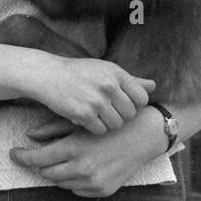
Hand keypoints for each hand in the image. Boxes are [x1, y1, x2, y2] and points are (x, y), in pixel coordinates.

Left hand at [10, 111, 164, 196]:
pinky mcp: (103, 191)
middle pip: (46, 173)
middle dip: (39, 164)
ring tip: (59, 157)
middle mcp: (82, 168)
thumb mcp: (77, 123)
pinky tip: (77, 166)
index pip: (38, 159)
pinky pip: (77, 190)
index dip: (22, 157)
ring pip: (60, 183)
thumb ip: (51, 129)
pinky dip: (72, 180)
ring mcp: (94, 182)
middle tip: (37, 153)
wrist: (141, 136)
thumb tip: (29, 135)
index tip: (13, 153)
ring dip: (55, 172)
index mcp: (73, 148)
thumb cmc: (107, 124)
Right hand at [30, 53, 155, 134]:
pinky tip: (84, 117)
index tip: (121, 103)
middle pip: (129, 114)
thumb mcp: (104, 70)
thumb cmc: (78, 73)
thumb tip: (153, 86)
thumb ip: (130, 80)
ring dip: (107, 123)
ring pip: (116, 124)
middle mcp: (108, 85)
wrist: (47, 75)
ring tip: (94, 113)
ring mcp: (96, 100)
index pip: (141, 98)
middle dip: (119, 115)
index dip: (133, 105)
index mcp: (116, 73)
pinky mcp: (83, 114)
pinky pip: (100, 130)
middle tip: (105, 109)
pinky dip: (93, 127)